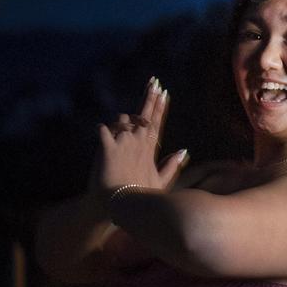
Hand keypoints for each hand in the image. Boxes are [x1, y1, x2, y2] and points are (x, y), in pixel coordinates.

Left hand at [95, 77, 187, 198]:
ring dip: (121, 121)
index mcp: (151, 148)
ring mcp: (123, 143)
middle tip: (153, 82)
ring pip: (122, 120)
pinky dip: (103, 130)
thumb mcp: (162, 182)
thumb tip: (184, 150)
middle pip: (144, 114)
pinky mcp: (107, 148)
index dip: (160, 106)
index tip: (164, 90)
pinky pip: (103, 130)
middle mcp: (139, 142)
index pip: (157, 122)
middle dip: (149, 98)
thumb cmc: (141, 195)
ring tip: (121, 127)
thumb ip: (173, 165)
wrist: (121, 204)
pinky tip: (101, 131)